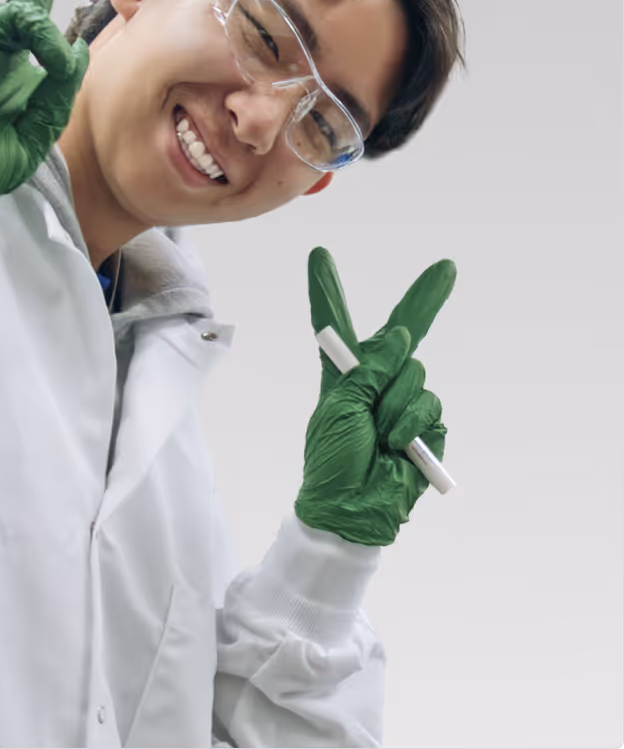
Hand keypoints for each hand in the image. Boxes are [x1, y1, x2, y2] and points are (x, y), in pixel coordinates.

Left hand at [294, 248, 456, 545]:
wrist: (350, 509)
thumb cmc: (331, 460)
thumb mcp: (338, 405)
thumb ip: (367, 368)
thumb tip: (397, 335)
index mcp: (343, 374)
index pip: (336, 324)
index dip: (327, 290)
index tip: (319, 256)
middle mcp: (375, 381)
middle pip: (403, 332)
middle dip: (425, 299)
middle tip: (446, 268)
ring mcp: (403, 402)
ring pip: (413, 373)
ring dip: (393, 403)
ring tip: (377, 434)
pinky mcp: (426, 425)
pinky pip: (427, 404)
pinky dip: (410, 424)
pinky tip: (396, 446)